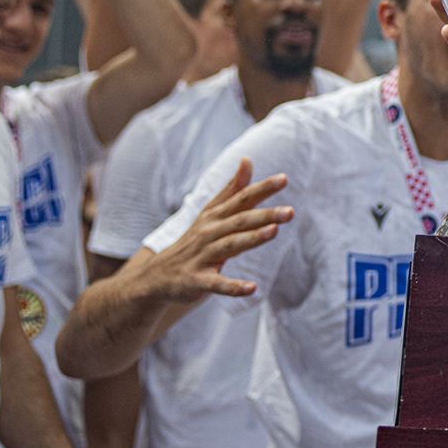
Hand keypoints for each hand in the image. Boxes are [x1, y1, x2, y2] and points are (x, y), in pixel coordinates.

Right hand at [143, 160, 290, 302]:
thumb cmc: (194, 241)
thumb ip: (233, 190)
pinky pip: (217, 284)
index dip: (262, 189)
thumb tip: (248, 159)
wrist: (156, 276)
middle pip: (240, 221)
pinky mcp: (197, 281)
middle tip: (290, 212)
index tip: (284, 178)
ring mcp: (202, 257)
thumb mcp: (211, 213)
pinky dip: (233, 286)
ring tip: (274, 232)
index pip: (242, 198)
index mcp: (215, 216)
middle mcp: (209, 233)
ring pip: (230, 245)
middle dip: (265, 215)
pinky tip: (252, 288)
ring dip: (252, 239)